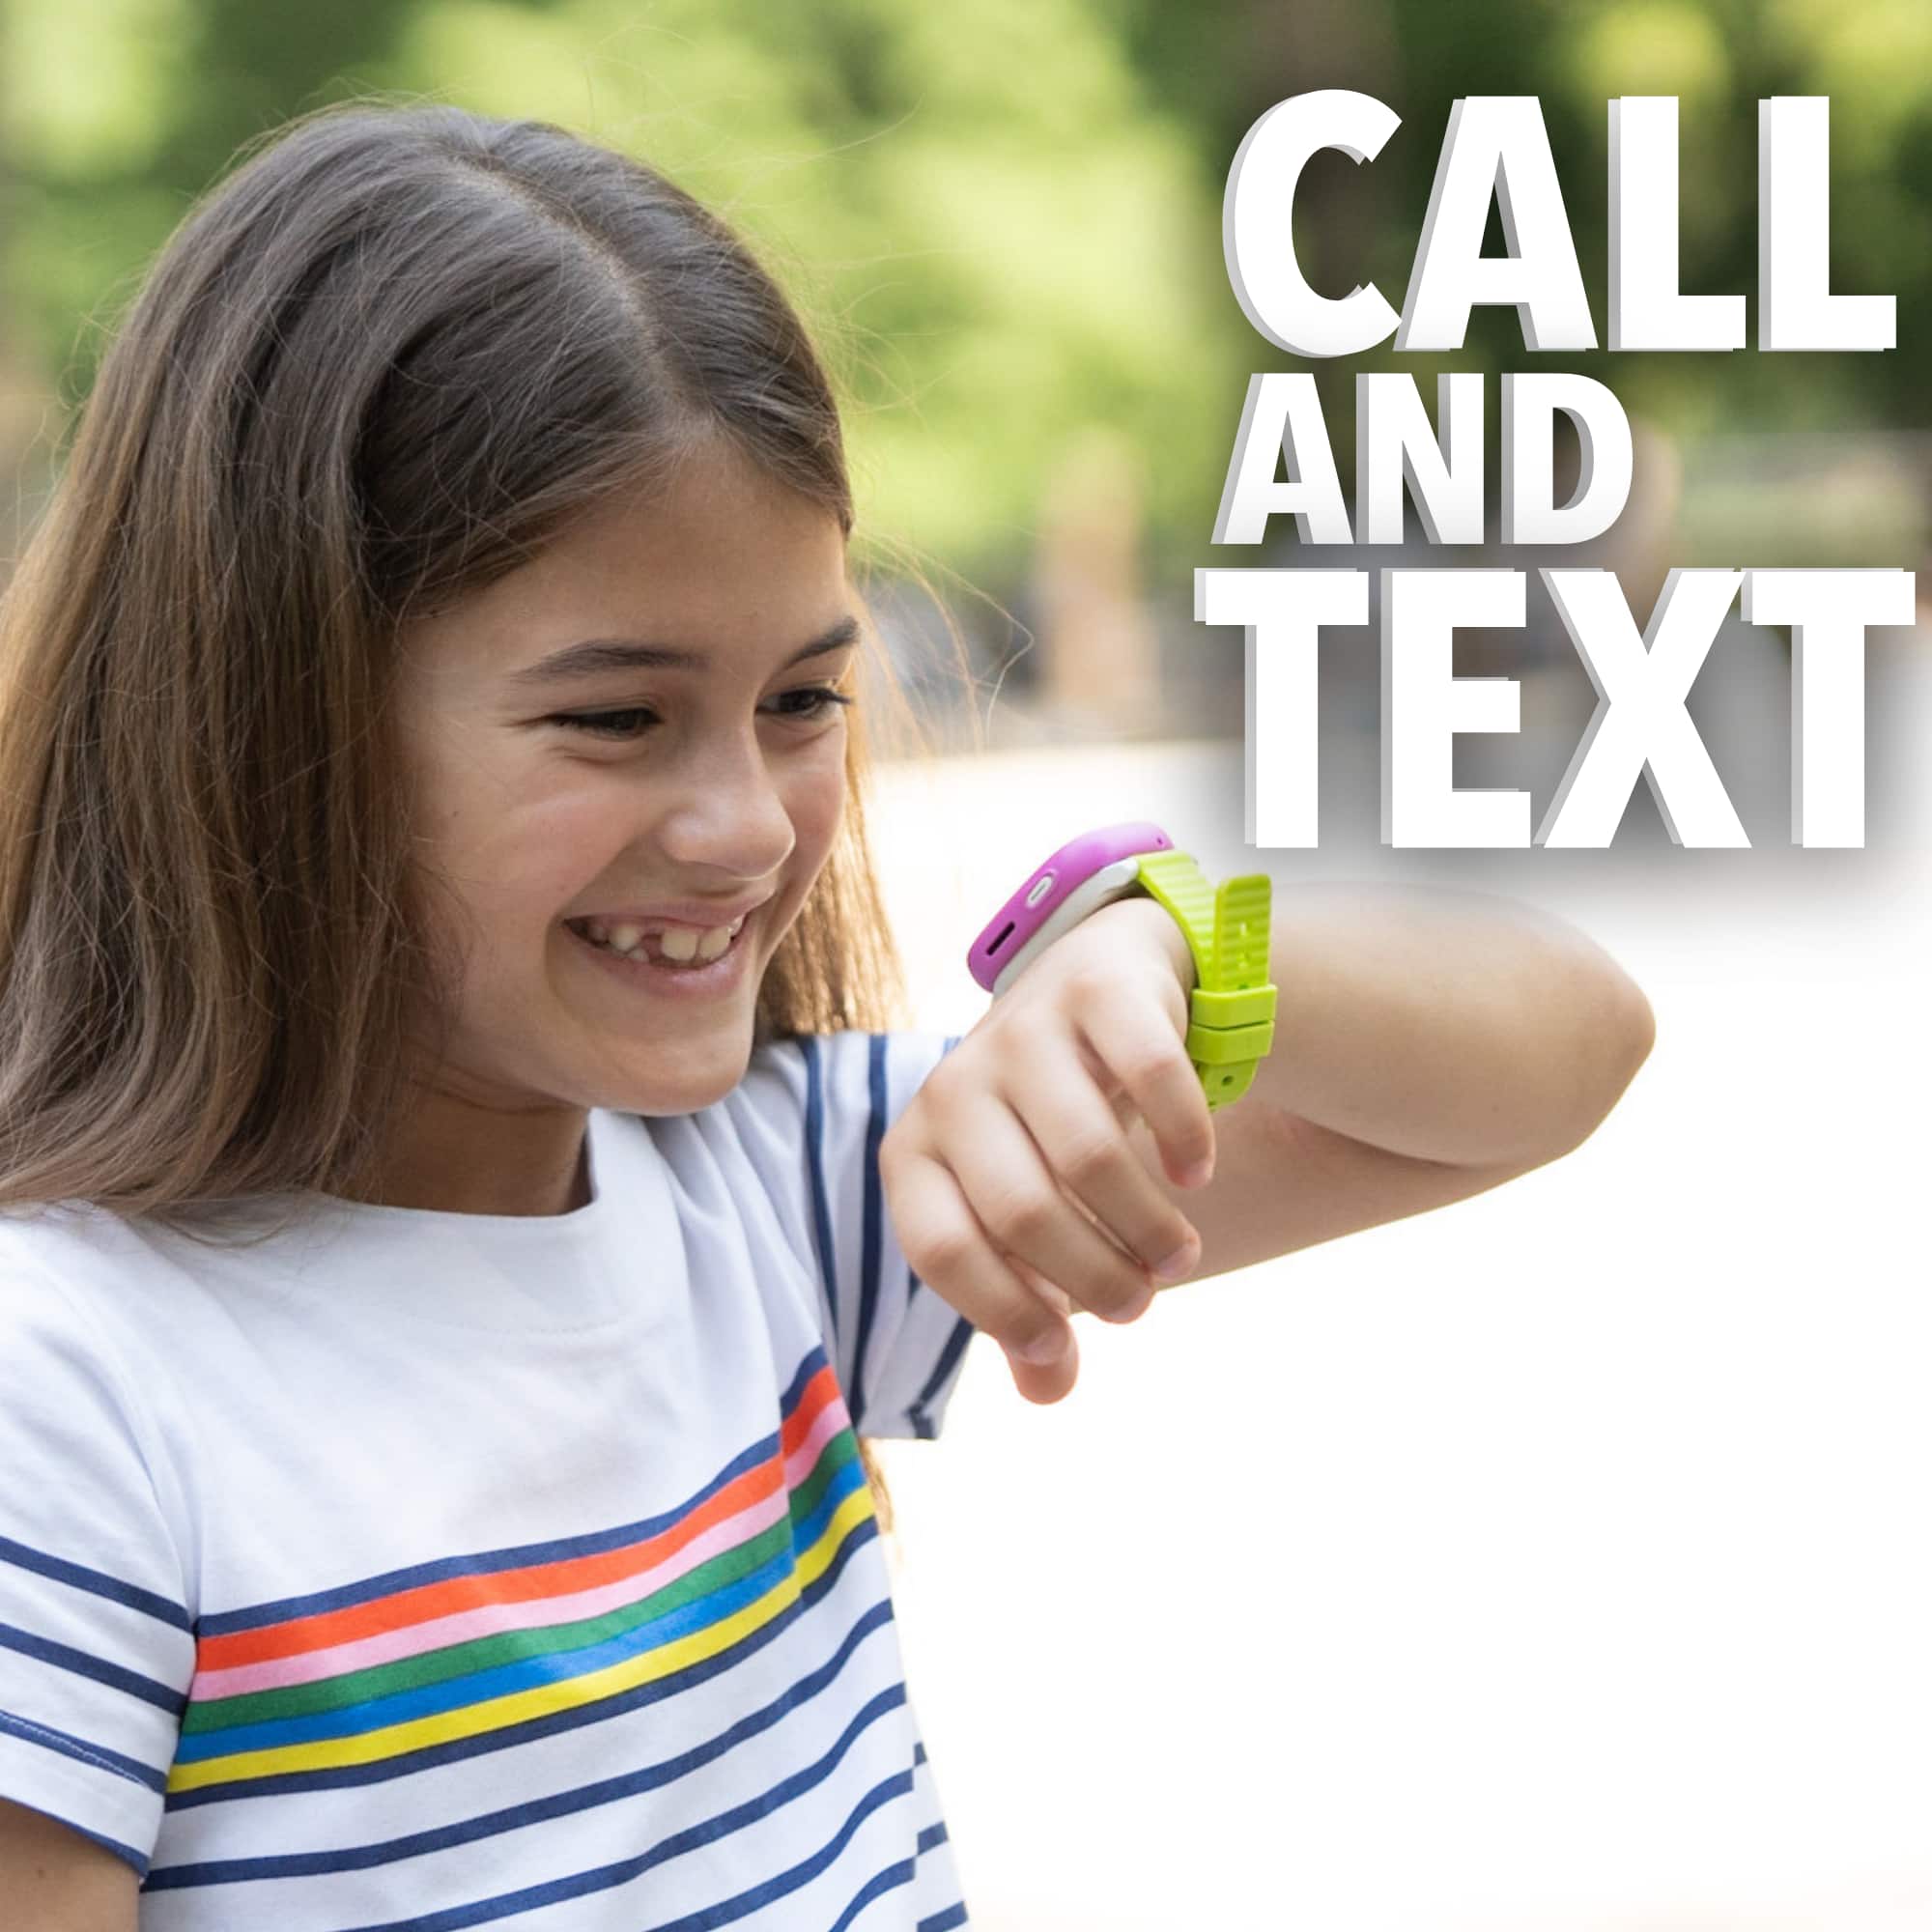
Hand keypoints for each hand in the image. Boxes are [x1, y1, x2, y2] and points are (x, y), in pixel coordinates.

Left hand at [879, 895, 1217, 1404]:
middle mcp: (954, 1087)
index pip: (940, 1249)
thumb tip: (1047, 1391)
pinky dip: (1184, 1137)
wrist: (1091, 988)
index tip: (1061, 1349)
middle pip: (1021, 1212)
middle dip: (1094, 1278)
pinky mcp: (1095, 991)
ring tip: (1177, 1257)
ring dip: (1147, 1227)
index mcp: (914, 1152)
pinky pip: (1150, 1075)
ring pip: (1088, 1155)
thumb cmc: (1042, 1130)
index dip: (1002, 1312)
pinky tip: (1195, 1172)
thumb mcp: (1020, 1213)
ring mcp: (1022, 1031)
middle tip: (1140, 1302)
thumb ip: (1026, 1301)